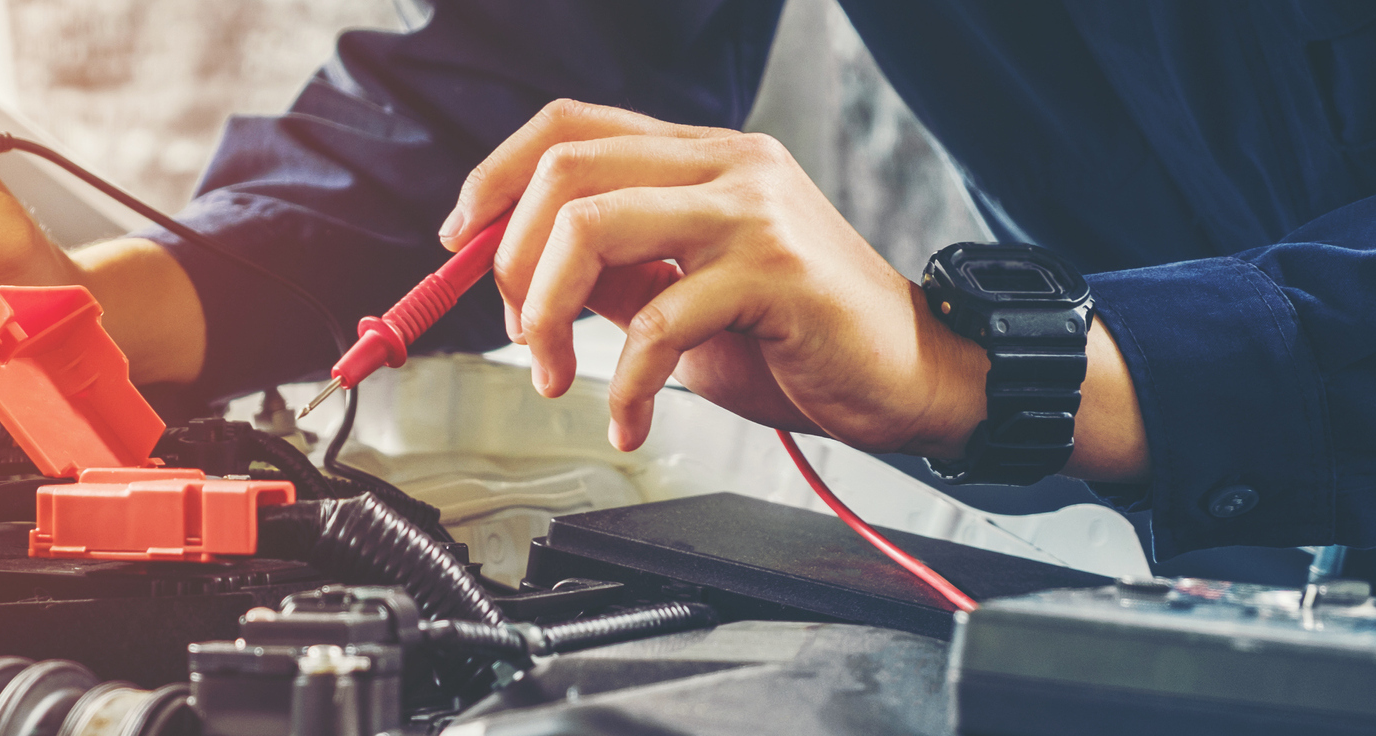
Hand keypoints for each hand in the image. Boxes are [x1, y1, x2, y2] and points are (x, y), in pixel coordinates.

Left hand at [441, 100, 1149, 482]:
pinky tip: (628, 419)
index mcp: (702, 157)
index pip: (571, 125)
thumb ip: (618, 275)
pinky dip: (622, 383)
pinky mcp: (774, 272)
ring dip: (544, 313)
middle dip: (510, 258)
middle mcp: (727, 164)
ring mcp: (752, 211)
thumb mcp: (688, 297)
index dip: (496, 175)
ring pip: (594, 226)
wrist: (915, 378)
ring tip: (554, 376)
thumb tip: (524, 278)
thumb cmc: (803, 341)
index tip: (460, 242)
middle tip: (515, 331)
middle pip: (566, 168)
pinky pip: (656, 320)